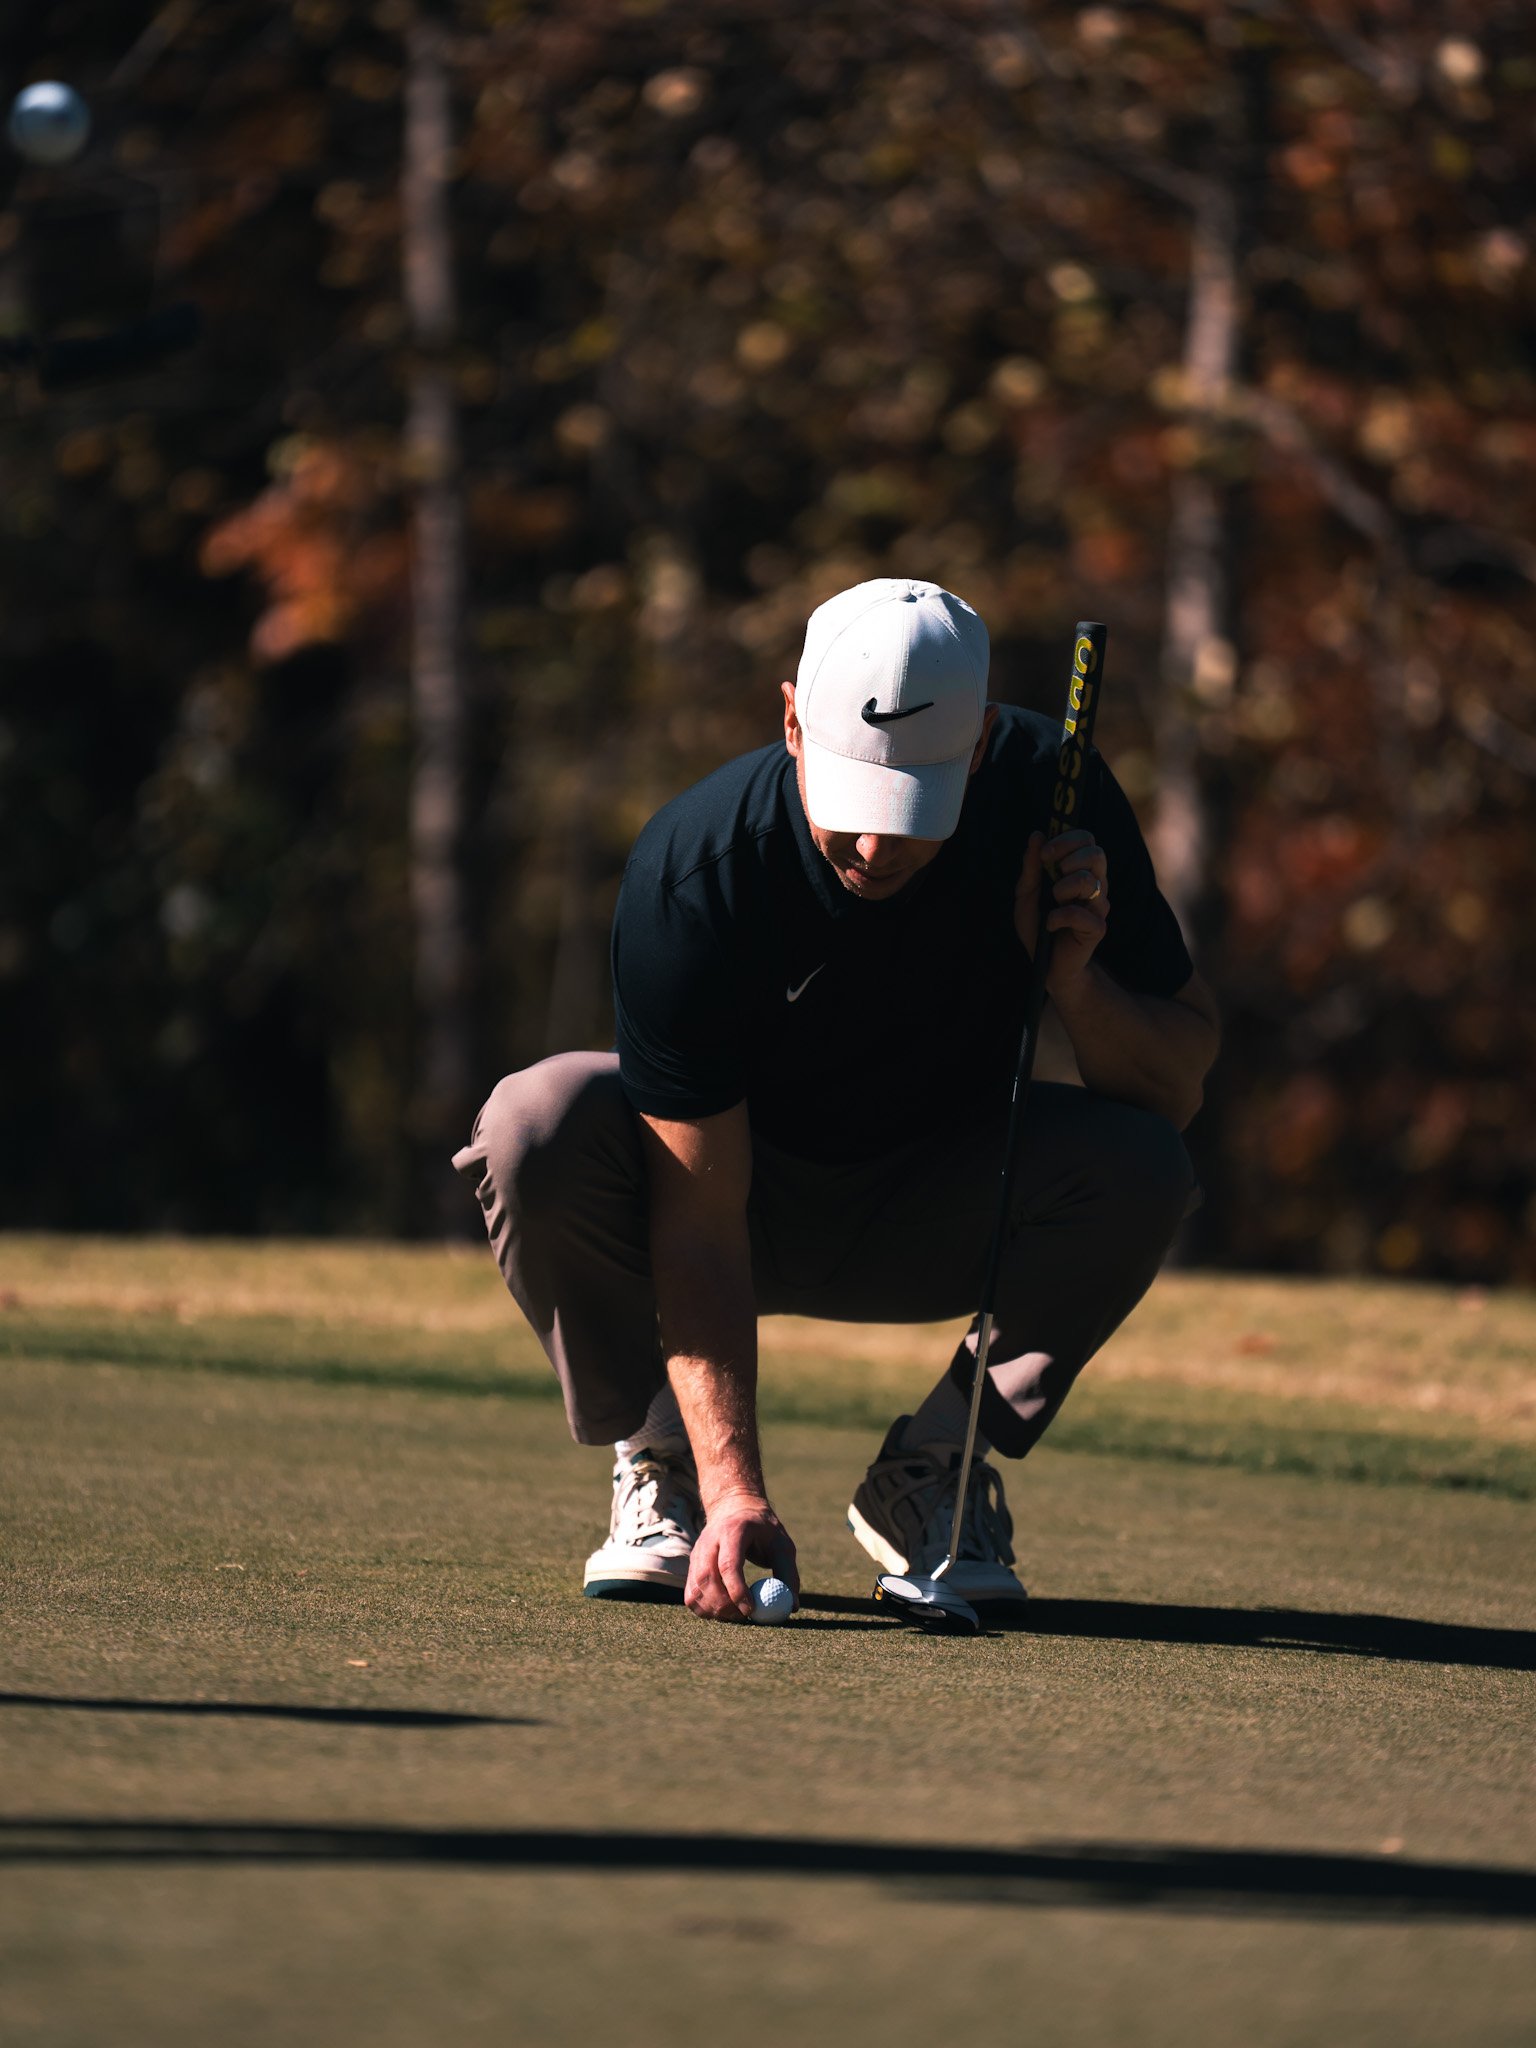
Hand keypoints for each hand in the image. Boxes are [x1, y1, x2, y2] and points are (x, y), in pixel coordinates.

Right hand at [685, 1489, 799, 1623]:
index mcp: (734, 1530)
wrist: (736, 1508)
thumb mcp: (782, 1545)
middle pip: (707, 1579)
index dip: (737, 1591)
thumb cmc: (763, 1530)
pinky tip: (722, 1610)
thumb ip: (787, 1574)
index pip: (728, 1564)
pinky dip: (704, 1608)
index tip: (751, 1610)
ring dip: (714, 1609)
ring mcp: (697, 1553)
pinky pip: (691, 1594)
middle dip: (724, 1605)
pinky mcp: (692, 1565)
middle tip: (744, 1616)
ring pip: (696, 1589)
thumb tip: (791, 1606)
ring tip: (736, 1613)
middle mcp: (710, 1540)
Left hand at [1014, 828, 1109, 996]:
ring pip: (1088, 881)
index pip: (1087, 840)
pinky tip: (1050, 925)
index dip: (1067, 840)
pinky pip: (1080, 914)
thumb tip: (1037, 834)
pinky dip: (1057, 917)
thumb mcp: (1026, 894)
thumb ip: (1031, 866)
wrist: (1046, 964)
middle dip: (1068, 859)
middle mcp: (1096, 885)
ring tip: (1052, 902)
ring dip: (1061, 889)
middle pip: (1096, 853)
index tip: (1045, 853)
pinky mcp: (1097, 928)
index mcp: (1081, 871)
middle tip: (1050, 876)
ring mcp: (1099, 906)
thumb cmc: (1038, 925)